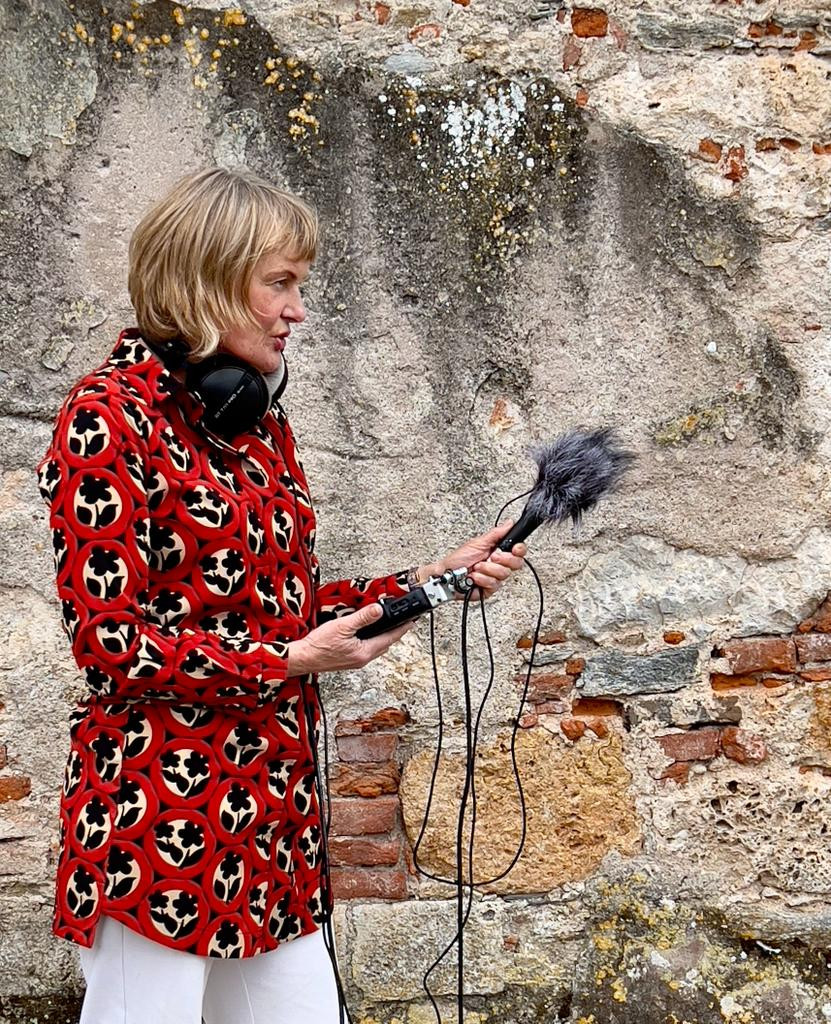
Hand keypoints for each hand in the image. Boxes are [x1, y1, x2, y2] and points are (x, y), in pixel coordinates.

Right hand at [287, 603, 411, 675]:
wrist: (302, 658)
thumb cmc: (318, 646)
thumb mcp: (342, 626)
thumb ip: (362, 618)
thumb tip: (378, 610)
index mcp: (364, 652)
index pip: (390, 638)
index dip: (402, 628)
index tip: (411, 621)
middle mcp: (362, 659)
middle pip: (385, 644)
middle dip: (395, 633)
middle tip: (402, 623)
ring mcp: (355, 661)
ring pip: (376, 647)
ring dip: (383, 637)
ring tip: (387, 626)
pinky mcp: (348, 660)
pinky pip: (366, 649)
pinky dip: (371, 641)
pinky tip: (367, 635)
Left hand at [423, 521, 526, 599]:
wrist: (447, 576)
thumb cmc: (458, 559)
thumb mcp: (477, 542)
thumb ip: (496, 534)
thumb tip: (509, 523)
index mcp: (498, 551)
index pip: (518, 551)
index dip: (519, 549)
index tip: (514, 548)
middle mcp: (499, 565)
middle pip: (516, 563)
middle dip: (503, 559)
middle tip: (491, 557)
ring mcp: (495, 577)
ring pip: (504, 574)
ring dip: (487, 569)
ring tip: (476, 567)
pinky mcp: (490, 589)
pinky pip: (494, 584)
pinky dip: (481, 579)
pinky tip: (474, 577)